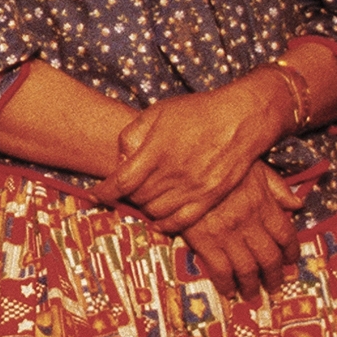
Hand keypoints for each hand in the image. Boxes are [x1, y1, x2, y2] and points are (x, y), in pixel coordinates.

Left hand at [87, 79, 291, 231]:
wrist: (241, 118)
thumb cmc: (197, 111)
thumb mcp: (158, 112)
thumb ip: (132, 135)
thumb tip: (120, 161)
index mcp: (156, 151)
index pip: (121, 182)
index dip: (104, 192)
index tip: (95, 195)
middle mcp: (173, 173)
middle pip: (138, 198)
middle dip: (126, 196)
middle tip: (125, 191)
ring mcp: (193, 188)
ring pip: (156, 212)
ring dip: (144, 208)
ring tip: (143, 200)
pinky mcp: (210, 198)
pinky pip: (182, 221)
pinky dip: (165, 225)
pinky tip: (158, 222)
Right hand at [180, 163, 301, 297]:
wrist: (184, 165)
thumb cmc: (219, 162)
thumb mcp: (254, 167)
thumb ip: (277, 187)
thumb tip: (297, 204)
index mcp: (264, 204)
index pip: (286, 235)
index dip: (291, 251)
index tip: (291, 261)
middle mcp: (250, 223)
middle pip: (269, 257)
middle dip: (274, 276)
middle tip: (275, 288)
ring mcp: (227, 235)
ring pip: (247, 268)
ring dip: (252, 285)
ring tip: (253, 295)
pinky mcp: (205, 241)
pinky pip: (220, 269)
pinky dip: (226, 284)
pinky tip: (229, 291)